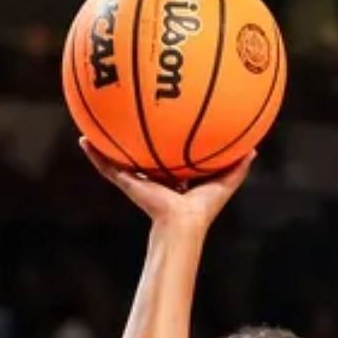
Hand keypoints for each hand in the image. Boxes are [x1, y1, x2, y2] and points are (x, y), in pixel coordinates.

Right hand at [80, 138, 252, 229]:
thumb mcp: (224, 182)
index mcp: (175, 178)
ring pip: (120, 159)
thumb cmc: (204, 208)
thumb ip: (238, 167)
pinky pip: (107, 167)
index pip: (169, 157)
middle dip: (137, 137)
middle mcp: (155, 178)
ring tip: (96, 123)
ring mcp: (139, 181)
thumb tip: (254, 149)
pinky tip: (83, 140)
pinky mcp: (128, 184)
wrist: (183, 223)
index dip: (167, 142)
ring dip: (108, 143)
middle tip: (129, 114)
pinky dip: (95, 155)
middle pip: (143, 154)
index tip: (166, 122)